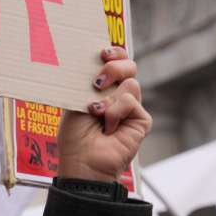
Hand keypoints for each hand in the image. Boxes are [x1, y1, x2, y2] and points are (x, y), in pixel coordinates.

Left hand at [58, 47, 151, 181]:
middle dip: (114, 67)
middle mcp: (119, 96)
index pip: (117, 61)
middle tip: (98, 82)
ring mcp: (131, 108)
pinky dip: (115, 112)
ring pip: (130, 83)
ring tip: (96, 113)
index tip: (103, 53)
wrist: (82, 161)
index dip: (114, 53)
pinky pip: (130, 101)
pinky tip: (108, 128)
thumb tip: (95, 59)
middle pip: (129, 66)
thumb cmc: (74, 137)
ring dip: (108, 98)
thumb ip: (88, 80)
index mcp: (104, 89)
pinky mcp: (141, 120)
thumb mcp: (75, 100)